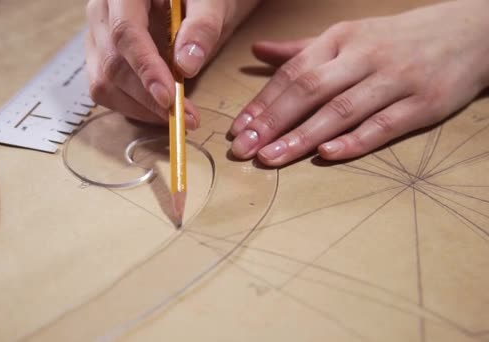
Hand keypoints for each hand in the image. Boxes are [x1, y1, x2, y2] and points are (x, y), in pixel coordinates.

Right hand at [85, 0, 259, 128]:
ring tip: (178, 115)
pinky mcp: (100, 58)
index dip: (145, 69)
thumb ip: (202, 27)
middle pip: (112, 63)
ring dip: (141, 108)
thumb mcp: (211, 2)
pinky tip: (161, 109)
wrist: (192, 0)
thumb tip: (186, 66)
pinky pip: (108, 91)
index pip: (125, 32)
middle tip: (185, 116)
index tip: (168, 97)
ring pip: (104, 84)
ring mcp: (97, 37)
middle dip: (148, 98)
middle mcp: (102, 12)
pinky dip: (135, 107)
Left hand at [230, 0, 488, 165]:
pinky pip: (384, 124)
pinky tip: (326, 155)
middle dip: (272, 122)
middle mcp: (364, 57)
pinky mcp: (423, 103)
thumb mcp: (348, 35)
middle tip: (243, 149)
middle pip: (310, 90)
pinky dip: (354, 141)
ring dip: (302, 136)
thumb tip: (257, 51)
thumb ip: (301, 49)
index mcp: (342, 39)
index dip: (262, 102)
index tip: (237, 129)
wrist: (471, 31)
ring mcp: (395, 80)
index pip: (293, 72)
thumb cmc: (397, 39)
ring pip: (341, 110)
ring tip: (270, 158)